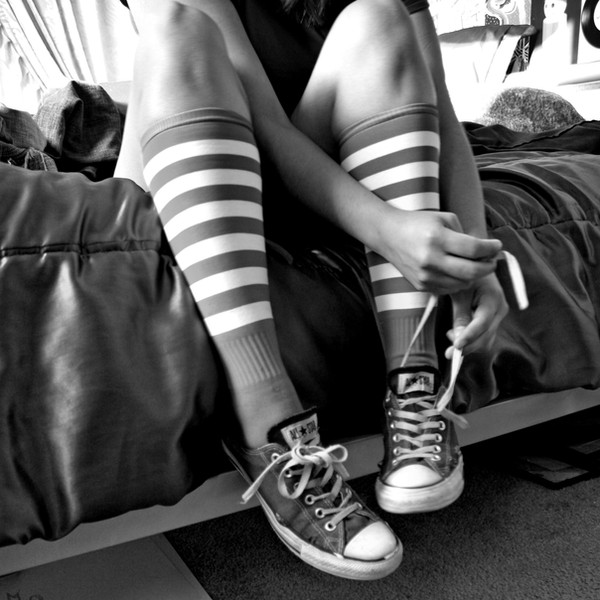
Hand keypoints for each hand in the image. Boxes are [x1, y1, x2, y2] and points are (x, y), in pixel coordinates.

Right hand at [375, 208, 502, 295]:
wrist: (388, 235)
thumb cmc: (418, 223)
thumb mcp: (444, 219)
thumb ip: (466, 235)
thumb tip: (486, 251)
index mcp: (437, 238)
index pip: (474, 250)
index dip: (491, 249)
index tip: (497, 246)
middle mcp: (430, 259)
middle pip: (471, 272)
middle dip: (488, 267)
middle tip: (491, 260)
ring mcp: (425, 276)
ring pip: (463, 284)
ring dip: (474, 276)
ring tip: (475, 265)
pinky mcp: (421, 286)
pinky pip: (450, 289)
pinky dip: (459, 282)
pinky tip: (458, 272)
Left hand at [445, 274, 507, 357]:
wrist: (477, 267)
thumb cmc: (467, 277)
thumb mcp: (460, 292)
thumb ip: (460, 315)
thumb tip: (458, 339)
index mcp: (493, 298)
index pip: (482, 324)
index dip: (469, 337)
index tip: (456, 347)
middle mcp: (500, 310)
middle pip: (486, 337)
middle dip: (467, 346)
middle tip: (448, 351)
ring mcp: (498, 317)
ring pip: (485, 341)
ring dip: (469, 345)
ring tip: (451, 335)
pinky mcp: (492, 321)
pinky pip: (484, 338)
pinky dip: (471, 341)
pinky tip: (458, 334)